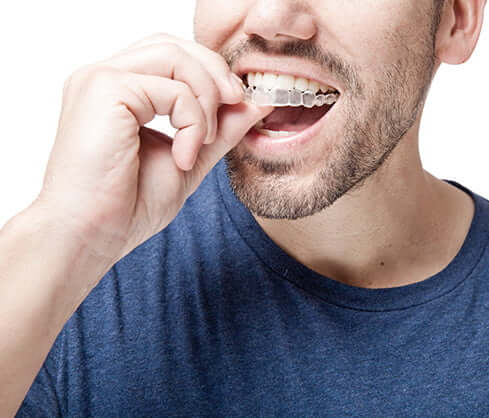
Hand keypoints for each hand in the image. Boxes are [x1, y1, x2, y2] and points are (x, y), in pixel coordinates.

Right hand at [34, 33, 272, 260]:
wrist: (90, 235)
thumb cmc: (127, 205)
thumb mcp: (189, 159)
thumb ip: (220, 129)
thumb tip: (255, 103)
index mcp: (120, 92)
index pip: (172, 56)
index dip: (211, 73)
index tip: (239, 102)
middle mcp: (107, 78)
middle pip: (175, 46)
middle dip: (215, 74)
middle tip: (238, 103)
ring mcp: (101, 80)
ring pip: (175, 57)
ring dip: (206, 98)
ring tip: (204, 142)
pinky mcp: (105, 90)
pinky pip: (172, 89)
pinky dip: (192, 121)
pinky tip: (184, 157)